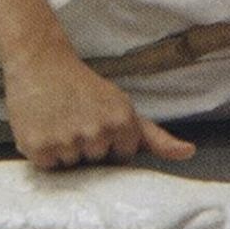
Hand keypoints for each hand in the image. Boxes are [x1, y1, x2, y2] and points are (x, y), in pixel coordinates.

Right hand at [3, 49, 196, 171]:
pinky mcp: (39, 147)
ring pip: (72, 167)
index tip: (95, 122)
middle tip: (74, 120)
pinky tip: (44, 128)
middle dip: (87, 148)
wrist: (39, 61)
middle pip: (97, 164)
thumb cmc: (84, 87)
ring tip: (58, 122)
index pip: (122, 158)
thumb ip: (155, 137)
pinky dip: (44, 153)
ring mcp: (67, 141)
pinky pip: (49, 166)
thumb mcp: (122, 107)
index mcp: (121, 123)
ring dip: (65, 152)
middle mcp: (96, 134)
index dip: (108, 143)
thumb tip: (189, 153)